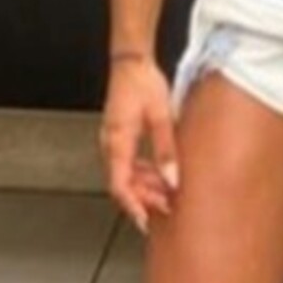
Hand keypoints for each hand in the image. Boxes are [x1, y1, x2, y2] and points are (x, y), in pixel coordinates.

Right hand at [100, 57, 179, 235]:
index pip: (121, 185)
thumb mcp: (161, 116)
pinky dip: (142, 172)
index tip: (146, 220)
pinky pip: (127, 162)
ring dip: (144, 186)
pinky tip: (158, 173)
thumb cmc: (142, 82)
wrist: (131, 62)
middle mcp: (110, 144)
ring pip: (125, 174)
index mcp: (117, 141)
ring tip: (166, 192)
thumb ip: (165, 149)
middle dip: (144, 199)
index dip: (133, 206)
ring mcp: (113, 140)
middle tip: (166, 207)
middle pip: (122, 183)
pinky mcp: (118, 136)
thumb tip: (172, 178)